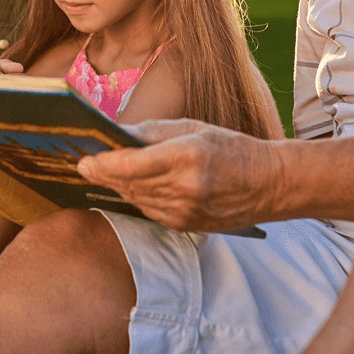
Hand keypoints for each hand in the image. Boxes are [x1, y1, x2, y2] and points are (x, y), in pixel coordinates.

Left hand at [77, 119, 282, 231]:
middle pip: (128, 183)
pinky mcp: (185, 226)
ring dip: (117, 186)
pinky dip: (137, 197)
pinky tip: (129, 185)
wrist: (270, 184)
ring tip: (102, 172)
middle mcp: (184, 188)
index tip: (83, 160)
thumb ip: (152, 132)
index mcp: (185, 157)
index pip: (131, 165)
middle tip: (84, 163)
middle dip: (104, 174)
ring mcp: (185, 211)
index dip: (102, 165)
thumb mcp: (192, 127)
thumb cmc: (231, 147)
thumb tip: (116, 134)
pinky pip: (149, 211)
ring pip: (136, 199)